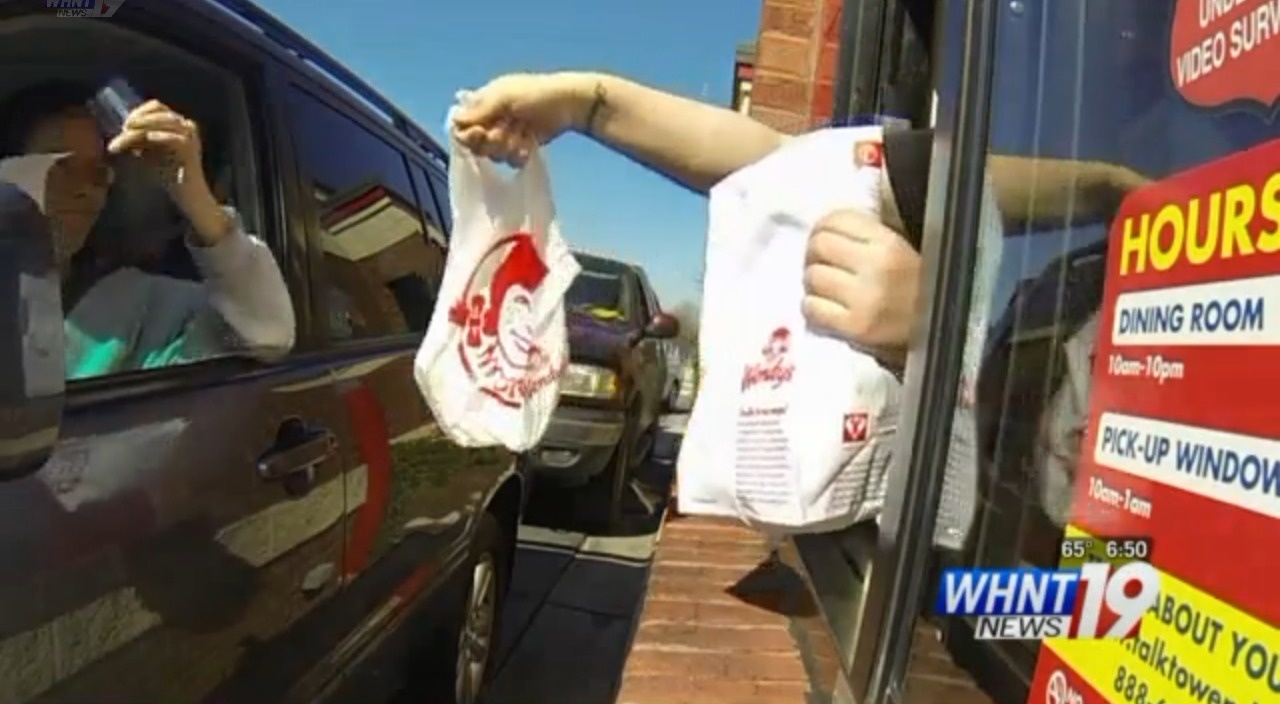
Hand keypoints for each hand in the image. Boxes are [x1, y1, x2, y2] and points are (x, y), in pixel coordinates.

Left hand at [108, 100, 227, 244]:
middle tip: (123, 128)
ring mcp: (191, 137)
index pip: (157, 106)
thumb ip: (138, 139)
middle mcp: (187, 127)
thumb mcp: (149, 152)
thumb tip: (122, 130)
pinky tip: (147, 138)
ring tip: (127, 134)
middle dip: (139, 118)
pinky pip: (174, 138)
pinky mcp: (192, 149)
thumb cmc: (168, 176)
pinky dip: (159, 136)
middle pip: (160, 111)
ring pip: (165, 122)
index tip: (124, 123)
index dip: (139, 111)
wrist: (188, 196)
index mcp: (177, 125)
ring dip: (143, 126)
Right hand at [451, 72, 592, 165]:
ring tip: (522, 136)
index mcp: (484, 102)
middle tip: (507, 132)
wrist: (570, 104)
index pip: (463, 125)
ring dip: (508, 148)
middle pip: (477, 144)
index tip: (481, 132)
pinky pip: (511, 160)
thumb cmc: (537, 93)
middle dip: (492, 142)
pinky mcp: (520, 146)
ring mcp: (506, 134)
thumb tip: (454, 120)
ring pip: (494, 154)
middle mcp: (492, 119)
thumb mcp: (505, 97)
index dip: (469, 134)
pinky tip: (529, 144)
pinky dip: (519, 155)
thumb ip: (479, 110)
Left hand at [803, 209, 921, 365]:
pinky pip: (812, 308)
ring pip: (812, 277)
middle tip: (823, 267)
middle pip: (819, 245)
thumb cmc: (921, 293)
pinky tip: (827, 313)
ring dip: (813, 285)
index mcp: (891, 242)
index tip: (827, 240)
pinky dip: (813, 310)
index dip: (824, 228)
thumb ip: (869, 237)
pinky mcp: (856, 327)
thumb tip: (827, 228)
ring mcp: (865, 297)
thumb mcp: (904, 250)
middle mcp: (877, 265)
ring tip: (827, 293)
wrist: (944, 337)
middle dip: (815, 256)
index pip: (836, 220)